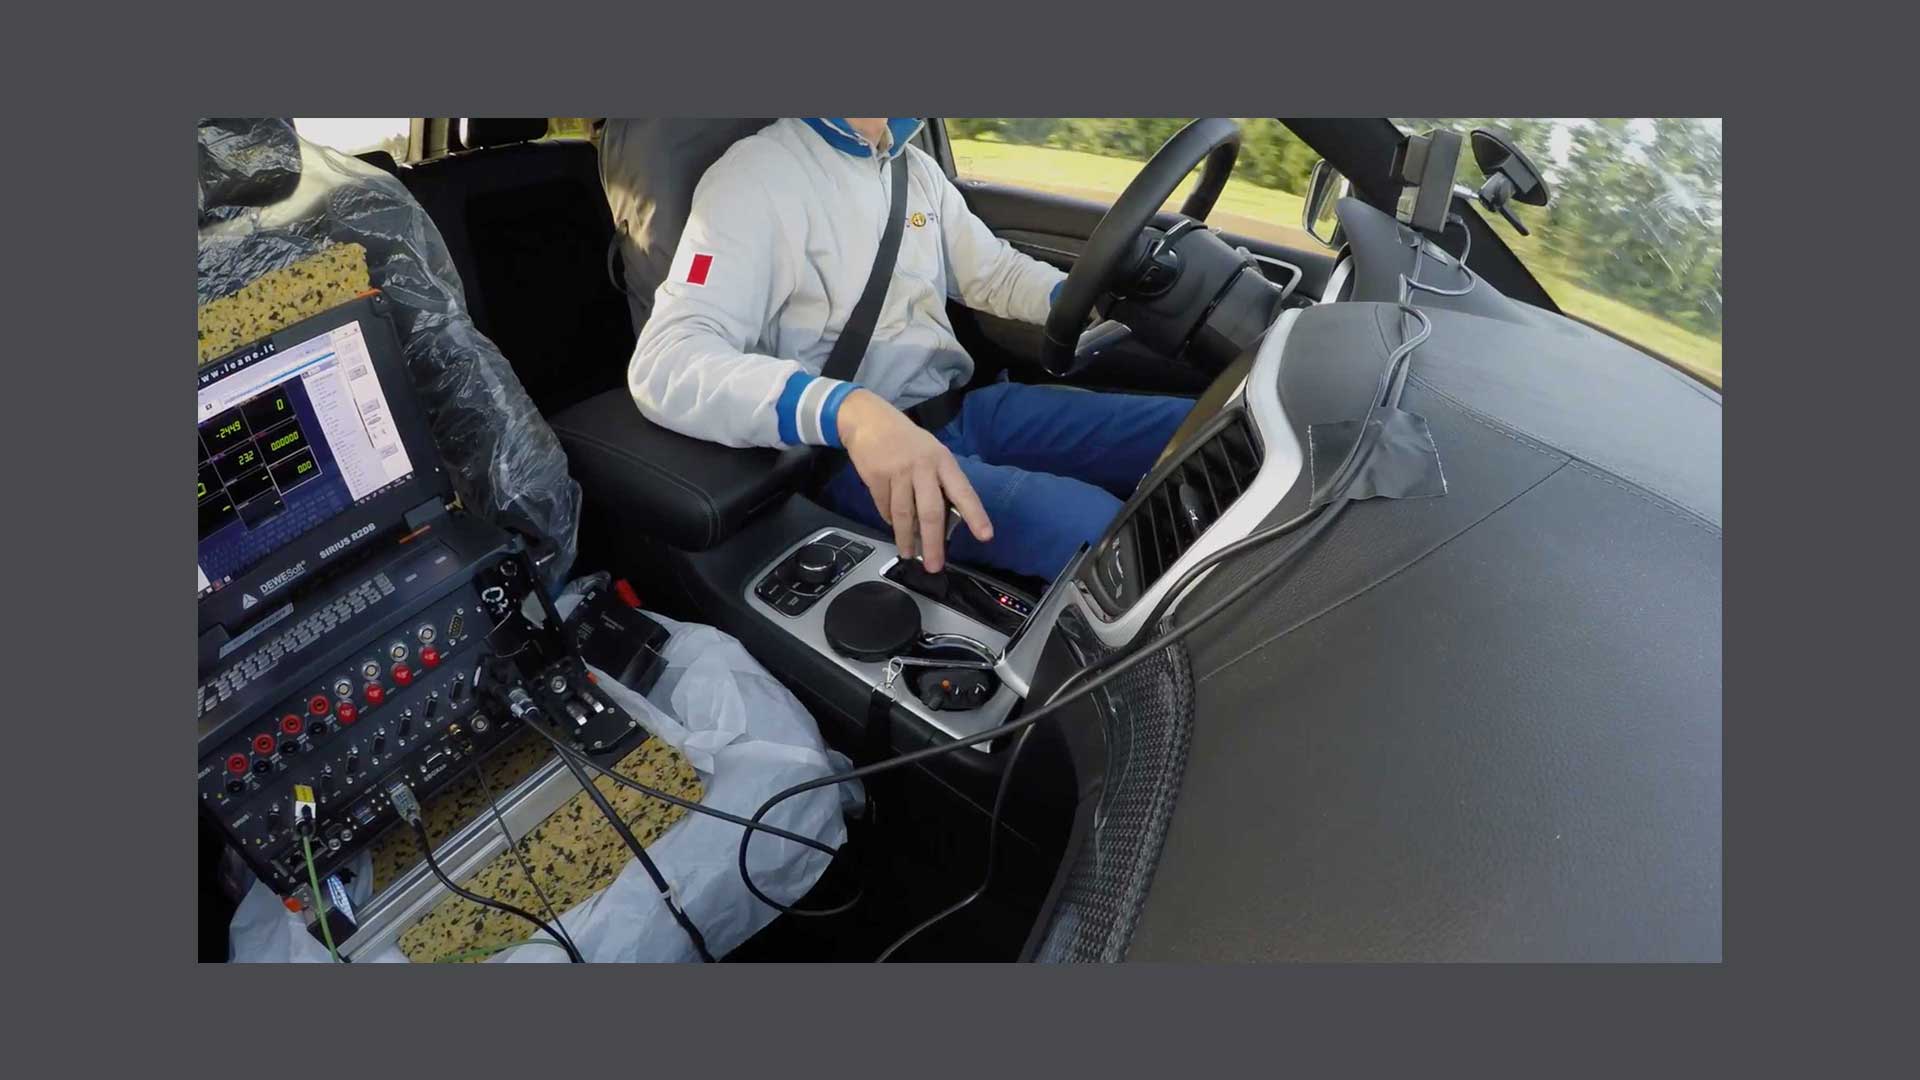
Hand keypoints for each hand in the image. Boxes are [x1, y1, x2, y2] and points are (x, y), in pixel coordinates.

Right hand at [838, 389, 991, 571]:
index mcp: (943, 461)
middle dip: (933, 542)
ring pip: (903, 515)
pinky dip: (889, 520)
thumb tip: (944, 520)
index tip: (985, 536)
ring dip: (906, 538)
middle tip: (934, 565)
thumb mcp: (931, 453)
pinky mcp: (876, 477)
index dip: (975, 515)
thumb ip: (939, 482)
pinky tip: (892, 527)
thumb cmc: (907, 441)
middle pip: (930, 511)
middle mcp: (922, 466)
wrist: (869, 420)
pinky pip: (884, 508)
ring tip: (909, 555)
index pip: (963, 491)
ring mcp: (898, 472)